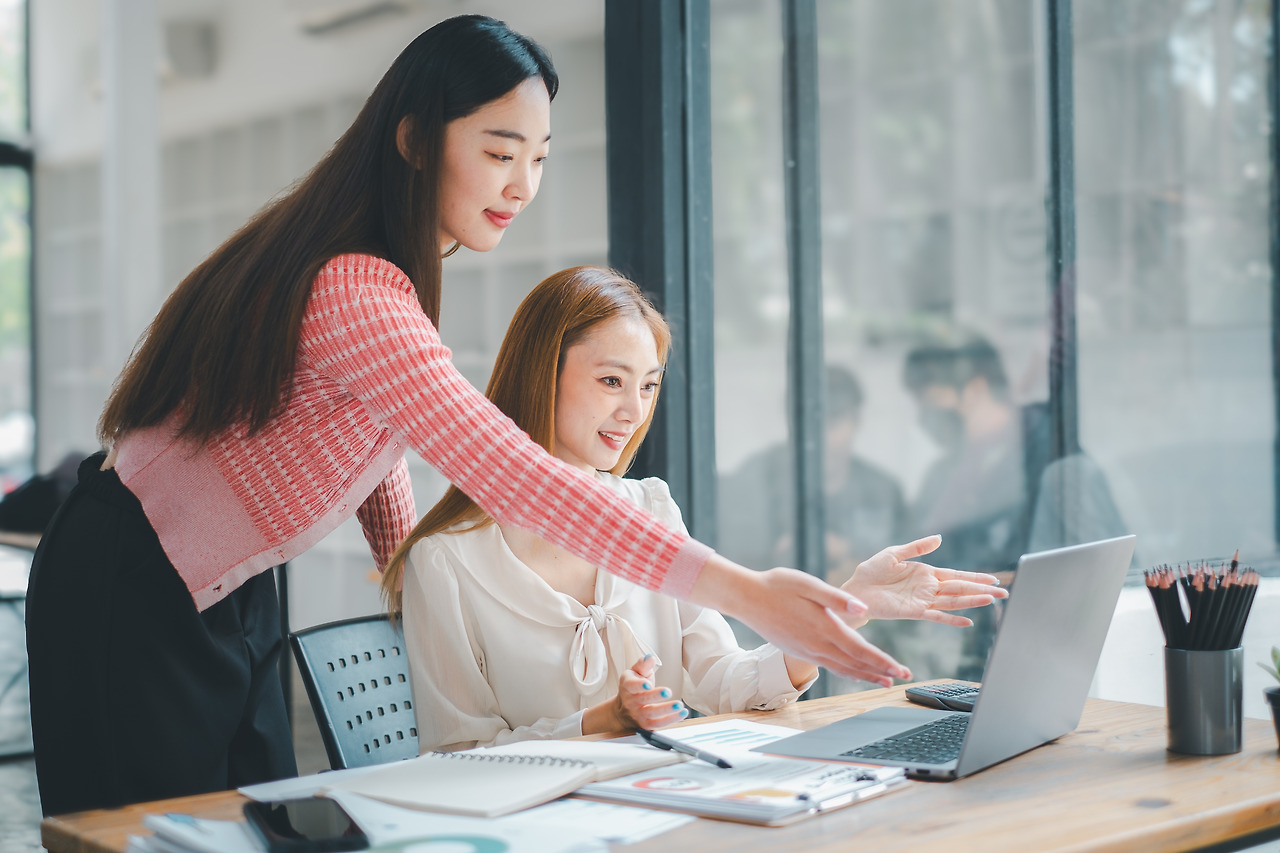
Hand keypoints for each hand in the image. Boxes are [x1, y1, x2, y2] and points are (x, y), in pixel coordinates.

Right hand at [584, 655, 687, 733]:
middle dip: (655, 696)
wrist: (621, 711)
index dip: (639, 685)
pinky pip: (658, 724)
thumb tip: (650, 658)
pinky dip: (671, 719)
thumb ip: (643, 665)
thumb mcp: (634, 673)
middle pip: (642, 699)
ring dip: (666, 710)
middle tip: (668, 691)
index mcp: (627, 686)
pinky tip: (682, 713)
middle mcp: (631, 702)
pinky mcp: (646, 725)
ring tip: (679, 705)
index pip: (631, 686)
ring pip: (652, 714)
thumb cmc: (632, 688)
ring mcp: (638, 715)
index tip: (648, 684)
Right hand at [689, 555, 910, 686]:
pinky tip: (853, 673)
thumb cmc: (776, 585)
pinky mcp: (799, 650)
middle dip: (881, 672)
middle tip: (903, 678)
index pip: (860, 650)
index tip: (901, 669)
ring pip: (843, 668)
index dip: (883, 662)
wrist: (746, 598)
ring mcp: (807, 650)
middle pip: (855, 664)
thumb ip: (836, 598)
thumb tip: (863, 611)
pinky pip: (829, 666)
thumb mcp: (807, 584)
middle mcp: (817, 644)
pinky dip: (846, 672)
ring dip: (866, 676)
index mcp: (824, 627)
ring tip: (885, 681)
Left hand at [842, 534, 1007, 625]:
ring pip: (953, 601)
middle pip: (960, 589)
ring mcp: (922, 601)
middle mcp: (928, 588)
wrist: (855, 590)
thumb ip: (917, 547)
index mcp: (926, 573)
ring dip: (972, 601)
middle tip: (1004, 593)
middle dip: (982, 590)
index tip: (994, 579)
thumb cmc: (871, 572)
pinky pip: (936, 616)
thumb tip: (940, 538)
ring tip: (991, 601)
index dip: (975, 577)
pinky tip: (968, 621)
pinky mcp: (913, 612)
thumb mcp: (895, 553)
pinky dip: (952, 619)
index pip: (956, 575)